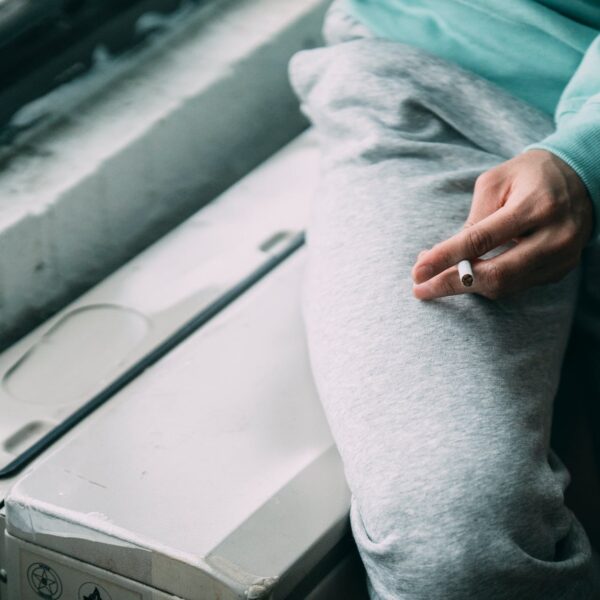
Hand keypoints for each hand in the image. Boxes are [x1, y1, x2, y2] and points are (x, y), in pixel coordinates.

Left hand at [411, 149, 593, 299]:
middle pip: (496, 275)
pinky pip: (515, 286)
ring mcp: (562, 257)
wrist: (580, 179)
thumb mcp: (495, 182)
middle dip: (452, 284)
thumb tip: (440, 257)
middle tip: (420, 288)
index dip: (445, 258)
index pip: (481, 240)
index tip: (417, 271)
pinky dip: (486, 283)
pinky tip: (468, 272)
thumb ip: (472, 219)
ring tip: (436, 277)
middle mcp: (554, 236)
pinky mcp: (560, 270)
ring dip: (466, 285)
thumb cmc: (527, 177)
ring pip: (505, 287)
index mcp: (535, 205)